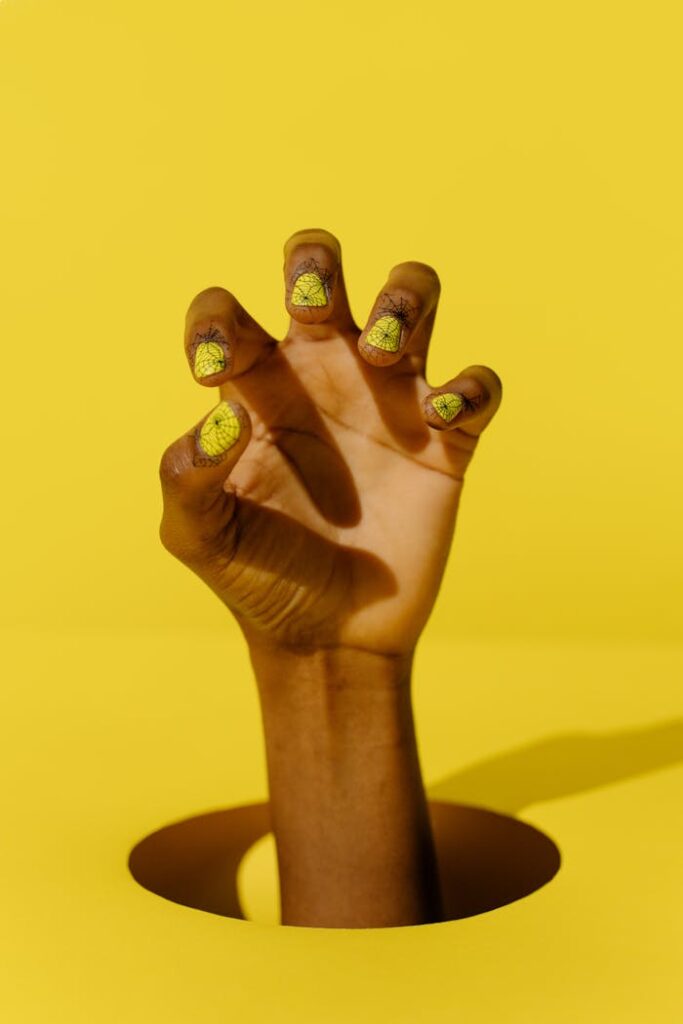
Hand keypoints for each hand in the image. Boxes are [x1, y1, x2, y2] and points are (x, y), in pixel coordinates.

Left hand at [159, 228, 501, 657]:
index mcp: (257, 390)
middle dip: (316, 262)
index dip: (214, 316)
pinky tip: (444, 417)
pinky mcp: (447, 440)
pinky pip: (479, 385)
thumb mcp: (199, 536)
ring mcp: (390, 402)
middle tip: (312, 308)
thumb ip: (186, 475)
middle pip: (324, 271)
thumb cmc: (258, 580)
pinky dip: (473, 386)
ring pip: (413, 296)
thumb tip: (223, 414)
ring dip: (403, 299)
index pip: (228, 313)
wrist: (328, 638)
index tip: (211, 368)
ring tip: (384, 353)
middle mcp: (323, 378)